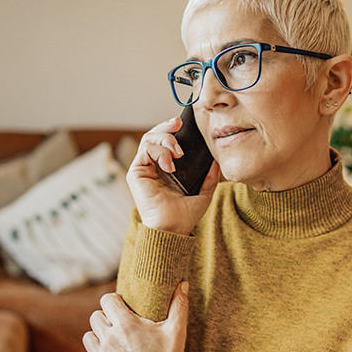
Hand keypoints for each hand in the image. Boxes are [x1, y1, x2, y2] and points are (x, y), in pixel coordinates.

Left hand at [82, 282, 189, 351]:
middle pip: (95, 317)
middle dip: (106, 318)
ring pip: (87, 338)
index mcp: (126, 325)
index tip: (122, 306)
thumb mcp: (177, 331)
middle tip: (118, 325)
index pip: (107, 300)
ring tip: (111, 341)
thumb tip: (183, 284)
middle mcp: (110, 339)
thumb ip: (179, 305)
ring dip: (97, 337)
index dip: (114, 301)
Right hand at [127, 117, 218, 234]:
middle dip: (166, 127)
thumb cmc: (185, 216)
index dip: (171, 130)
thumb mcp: (204, 192)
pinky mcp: (136, 173)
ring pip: (148, 139)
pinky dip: (159, 152)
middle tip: (178, 124)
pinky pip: (145, 150)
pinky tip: (170, 164)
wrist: (173, 228)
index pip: (165, 142)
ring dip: (165, 140)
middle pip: (154, 136)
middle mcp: (152, 167)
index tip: (183, 124)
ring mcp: (143, 169)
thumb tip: (216, 161)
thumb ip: (210, 177)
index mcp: (165, 170)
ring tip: (178, 152)